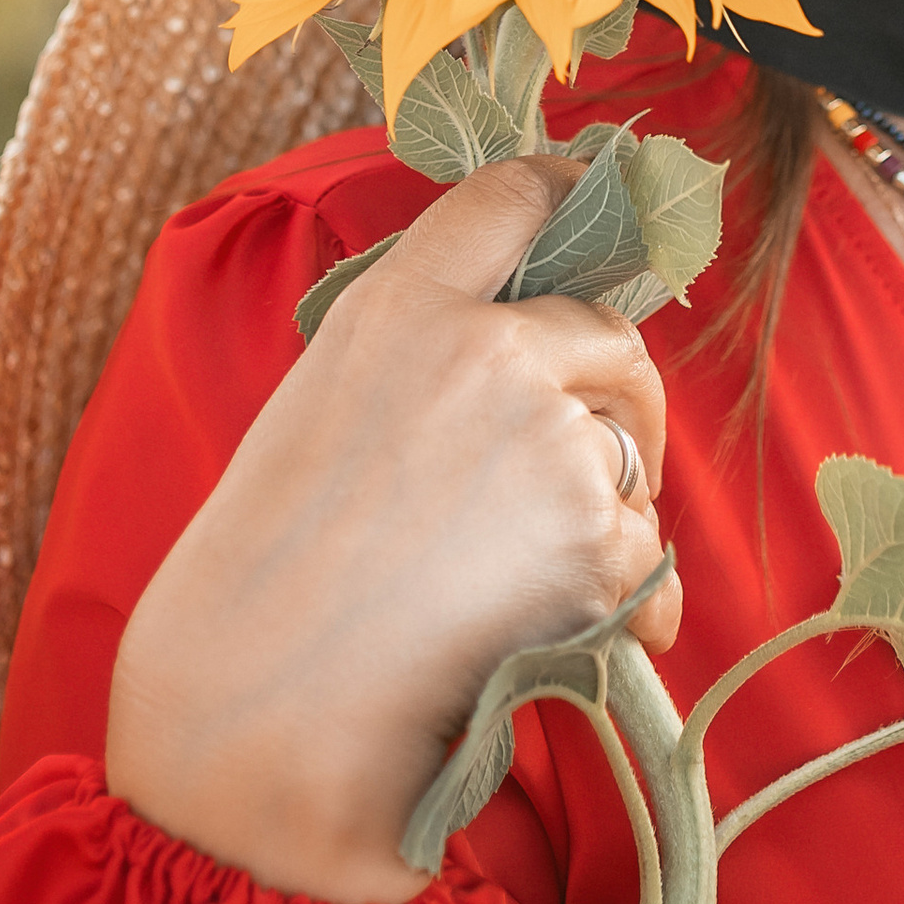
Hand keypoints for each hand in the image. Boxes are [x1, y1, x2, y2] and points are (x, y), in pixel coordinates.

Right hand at [106, 154, 680, 903]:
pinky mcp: (593, 533)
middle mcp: (488, 348)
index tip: (594, 190)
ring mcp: (549, 438)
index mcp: (401, 305)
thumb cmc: (270, 577)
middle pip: (610, 334)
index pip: (510, 196)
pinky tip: (551, 634)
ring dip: (606, 510)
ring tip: (510, 581)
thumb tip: (537, 340)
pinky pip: (647, 554)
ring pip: (630, 453)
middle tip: (580, 469)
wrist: (257, 715)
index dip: (567, 189)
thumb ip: (429, 353)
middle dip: (613, 397)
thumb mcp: (328, 406)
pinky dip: (623, 601)